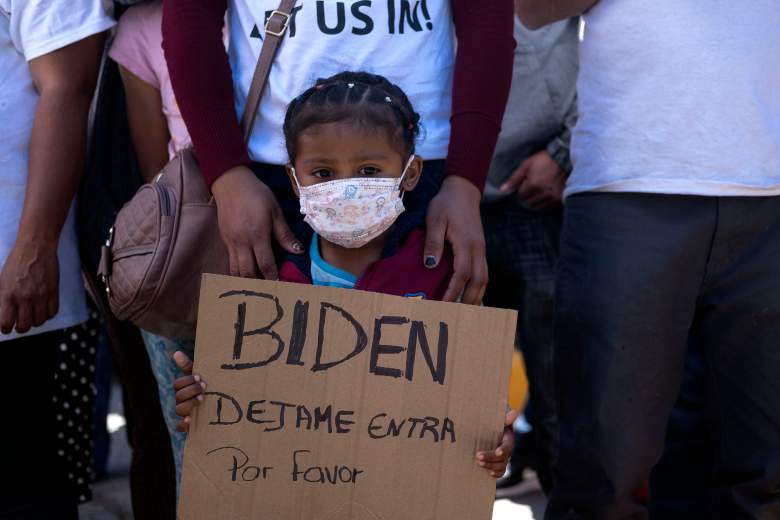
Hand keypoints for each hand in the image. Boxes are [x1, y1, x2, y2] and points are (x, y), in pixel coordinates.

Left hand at [0, 239, 58, 333]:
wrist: (36, 248)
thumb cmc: (17, 261)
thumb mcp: (1, 279)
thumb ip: (1, 297)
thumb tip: (2, 310)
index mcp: (8, 295)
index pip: (6, 323)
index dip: (5, 329)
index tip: (6, 328)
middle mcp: (25, 298)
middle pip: (24, 326)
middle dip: (21, 328)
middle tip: (20, 323)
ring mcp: (41, 296)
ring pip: (39, 321)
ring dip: (35, 321)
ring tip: (33, 315)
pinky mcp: (53, 292)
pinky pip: (53, 313)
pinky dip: (48, 314)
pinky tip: (43, 309)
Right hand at [173, 351, 205, 432]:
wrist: (222, 407)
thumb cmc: (209, 388)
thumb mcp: (201, 377)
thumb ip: (189, 366)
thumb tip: (176, 353)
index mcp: (184, 389)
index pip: (178, 384)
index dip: (187, 380)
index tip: (200, 377)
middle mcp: (181, 401)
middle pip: (178, 396)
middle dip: (191, 390)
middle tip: (204, 387)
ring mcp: (184, 413)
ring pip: (178, 409)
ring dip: (190, 403)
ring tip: (202, 400)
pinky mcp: (189, 426)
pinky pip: (179, 426)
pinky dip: (183, 424)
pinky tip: (190, 420)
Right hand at [211, 166, 302, 279]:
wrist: (230, 182)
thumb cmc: (257, 195)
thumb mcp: (275, 211)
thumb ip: (284, 234)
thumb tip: (297, 251)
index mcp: (257, 235)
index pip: (266, 264)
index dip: (273, 278)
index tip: (280, 288)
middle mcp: (242, 242)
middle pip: (247, 272)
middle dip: (257, 284)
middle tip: (267, 292)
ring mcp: (230, 242)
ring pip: (235, 270)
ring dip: (244, 281)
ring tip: (254, 289)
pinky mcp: (224, 240)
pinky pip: (230, 262)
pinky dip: (236, 272)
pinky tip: (243, 276)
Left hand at [424, 176, 487, 303]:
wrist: (463, 191)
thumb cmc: (446, 205)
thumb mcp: (435, 220)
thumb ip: (433, 243)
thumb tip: (430, 266)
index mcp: (466, 243)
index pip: (462, 274)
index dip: (453, 291)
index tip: (443, 305)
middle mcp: (478, 249)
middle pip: (478, 281)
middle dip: (469, 300)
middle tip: (457, 316)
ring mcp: (481, 249)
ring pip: (484, 278)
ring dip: (477, 296)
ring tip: (467, 312)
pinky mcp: (480, 249)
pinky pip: (483, 272)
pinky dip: (479, 286)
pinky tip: (472, 295)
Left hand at [476, 409, 518, 477]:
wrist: (484, 423)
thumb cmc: (492, 417)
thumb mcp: (498, 413)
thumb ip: (505, 415)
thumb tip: (514, 413)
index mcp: (508, 437)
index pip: (508, 446)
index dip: (503, 450)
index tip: (498, 452)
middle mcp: (506, 448)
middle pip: (503, 458)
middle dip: (491, 458)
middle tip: (477, 456)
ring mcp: (502, 457)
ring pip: (501, 466)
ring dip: (490, 466)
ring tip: (478, 462)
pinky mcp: (496, 462)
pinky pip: (499, 471)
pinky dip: (495, 474)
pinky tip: (488, 473)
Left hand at [501, 150, 566, 209]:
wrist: (564, 158)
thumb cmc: (543, 160)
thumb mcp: (526, 165)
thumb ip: (514, 178)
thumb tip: (502, 190)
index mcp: (533, 185)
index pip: (520, 196)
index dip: (520, 191)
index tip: (524, 185)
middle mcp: (543, 193)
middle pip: (528, 203)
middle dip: (527, 197)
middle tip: (530, 189)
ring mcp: (552, 197)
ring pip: (537, 207)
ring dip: (535, 201)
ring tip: (537, 192)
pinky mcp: (559, 199)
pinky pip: (547, 207)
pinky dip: (544, 203)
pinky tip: (545, 194)